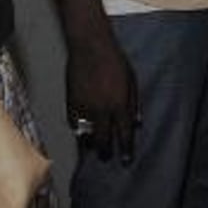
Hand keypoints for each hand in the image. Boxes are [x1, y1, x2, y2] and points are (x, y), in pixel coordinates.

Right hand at [66, 32, 139, 163]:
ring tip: (93, 147)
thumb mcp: (132, 81)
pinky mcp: (70, 103)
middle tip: (107, 157)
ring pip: (86, 135)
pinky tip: (82, 131)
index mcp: (119, 104)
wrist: (90, 47)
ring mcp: (84, 108)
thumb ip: (134, 103)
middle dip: (105, 152)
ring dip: (90, 143)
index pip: (123, 134)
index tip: (125, 160)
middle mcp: (102, 110)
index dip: (125, 149)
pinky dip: (78, 129)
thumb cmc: (116, 61)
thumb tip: (137, 123)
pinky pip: (74, 123)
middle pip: (102, 140)